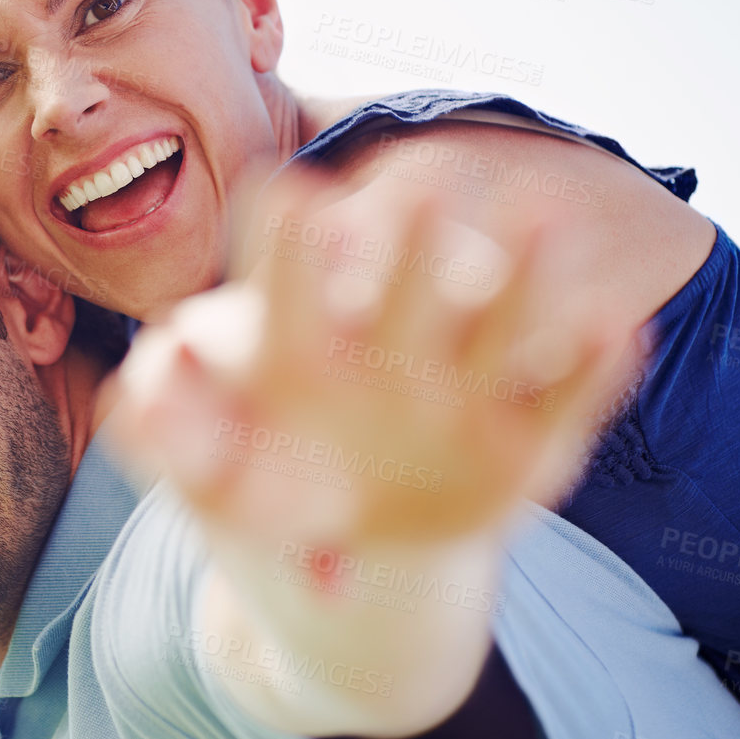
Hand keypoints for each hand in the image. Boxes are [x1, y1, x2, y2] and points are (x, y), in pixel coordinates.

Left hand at [115, 176, 639, 554]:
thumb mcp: (208, 478)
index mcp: (300, 343)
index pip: (288, 278)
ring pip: (496, 320)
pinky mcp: (522, 446)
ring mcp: (459, 391)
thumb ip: (169, 440)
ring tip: (546, 221)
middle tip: (424, 187)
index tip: (285, 193)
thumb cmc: (262, 495)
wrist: (345, 551)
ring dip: (523, 273)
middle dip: (416, 241)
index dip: (287, 242)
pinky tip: (613, 331)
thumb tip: (126, 402)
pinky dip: (588, 368)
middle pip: (403, 281)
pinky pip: (562, 399)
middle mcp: (387, 348)